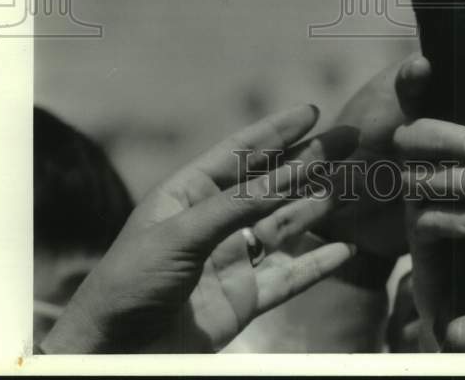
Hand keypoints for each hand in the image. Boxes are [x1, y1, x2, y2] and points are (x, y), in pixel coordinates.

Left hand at [41, 104, 356, 352]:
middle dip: (309, 161)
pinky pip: (288, 278)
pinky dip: (317, 264)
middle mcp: (213, 221)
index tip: (311, 112)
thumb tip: (286, 175)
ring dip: (318, 206)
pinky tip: (346, 251)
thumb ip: (235, 206)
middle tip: (349, 139)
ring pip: (284, 226)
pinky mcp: (241, 300)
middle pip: (271, 185)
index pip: (241, 153)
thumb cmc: (130, 282)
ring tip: (352, 185)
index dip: (276, 131)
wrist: (112, 353)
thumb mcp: (180, 234)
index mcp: (189, 193)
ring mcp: (229, 261)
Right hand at [393, 61, 464, 341]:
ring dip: (456, 181)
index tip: (426, 65)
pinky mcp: (418, 234)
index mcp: (450, 129)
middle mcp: (426, 156)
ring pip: (417, 178)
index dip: (415, 79)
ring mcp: (418, 194)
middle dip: (448, 137)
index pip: (428, 97)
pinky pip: (423, 223)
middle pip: (414, 135)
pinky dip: (451, 221)